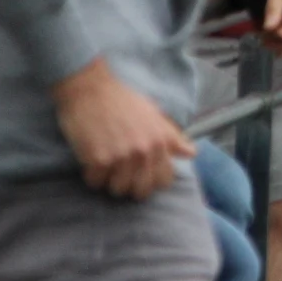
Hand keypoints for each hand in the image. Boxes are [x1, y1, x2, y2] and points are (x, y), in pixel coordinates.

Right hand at [53, 57, 194, 199]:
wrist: (90, 89)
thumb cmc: (123, 101)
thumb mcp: (154, 115)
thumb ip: (172, 137)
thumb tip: (191, 153)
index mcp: (160, 142)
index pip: (164, 180)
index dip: (151, 179)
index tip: (140, 172)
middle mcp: (144, 151)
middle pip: (141, 191)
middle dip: (130, 184)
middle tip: (120, 170)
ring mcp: (121, 157)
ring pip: (118, 189)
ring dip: (110, 180)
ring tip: (106, 162)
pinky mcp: (98, 160)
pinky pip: (96, 182)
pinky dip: (92, 174)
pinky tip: (92, 157)